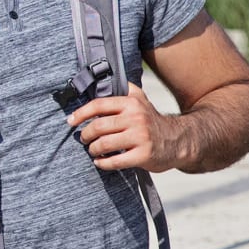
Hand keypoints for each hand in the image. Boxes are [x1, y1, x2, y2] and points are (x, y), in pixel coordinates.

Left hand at [65, 86, 184, 171]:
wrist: (178, 140)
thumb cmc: (152, 121)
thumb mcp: (140, 99)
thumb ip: (122, 91)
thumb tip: (96, 86)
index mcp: (131, 103)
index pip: (99, 105)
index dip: (80, 113)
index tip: (70, 121)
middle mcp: (136, 118)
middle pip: (98, 126)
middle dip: (85, 134)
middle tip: (84, 138)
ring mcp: (140, 137)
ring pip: (104, 144)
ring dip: (93, 149)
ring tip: (93, 150)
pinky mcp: (143, 156)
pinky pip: (115, 161)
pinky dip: (103, 163)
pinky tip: (100, 162)